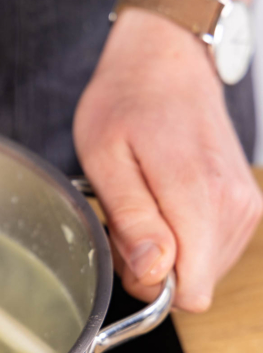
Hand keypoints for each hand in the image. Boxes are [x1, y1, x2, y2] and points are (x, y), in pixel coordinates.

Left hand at [74, 9, 261, 311]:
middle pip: (193, 284)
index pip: (189, 291)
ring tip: (143, 198)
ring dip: (165, 248)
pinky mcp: (245, 205)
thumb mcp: (106, 160)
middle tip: (126, 211)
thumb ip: (134, 221)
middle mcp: (236, 207)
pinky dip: (181, 235)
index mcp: (201, 196)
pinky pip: (209, 249)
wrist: (166, 61)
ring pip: (201, 269)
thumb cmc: (125, 103)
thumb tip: (155, 276)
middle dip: (151, 264)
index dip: (145, 280)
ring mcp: (246, 206)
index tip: (123, 241)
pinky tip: (162, 198)